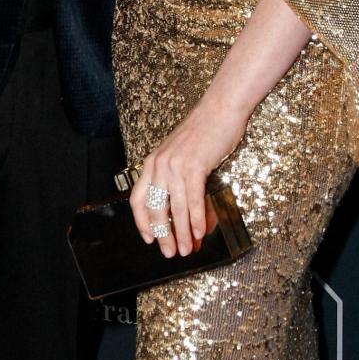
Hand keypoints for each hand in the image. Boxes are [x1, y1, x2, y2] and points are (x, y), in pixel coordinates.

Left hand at [130, 99, 248, 257]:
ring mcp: (175, 164)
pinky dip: (197, 219)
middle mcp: (159, 164)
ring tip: (187, 249)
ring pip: (175, 208)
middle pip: (155, 208)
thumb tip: (185, 212)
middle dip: (163, 234)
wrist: (221, 108)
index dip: (142, 221)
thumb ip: (178, 178)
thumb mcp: (182, 154)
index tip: (149, 238)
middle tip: (170, 251)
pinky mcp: (194, 165)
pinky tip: (200, 232)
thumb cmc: (204, 130)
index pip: (138, 198)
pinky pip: (193, 199)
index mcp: (153, 161)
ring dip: (182, 233)